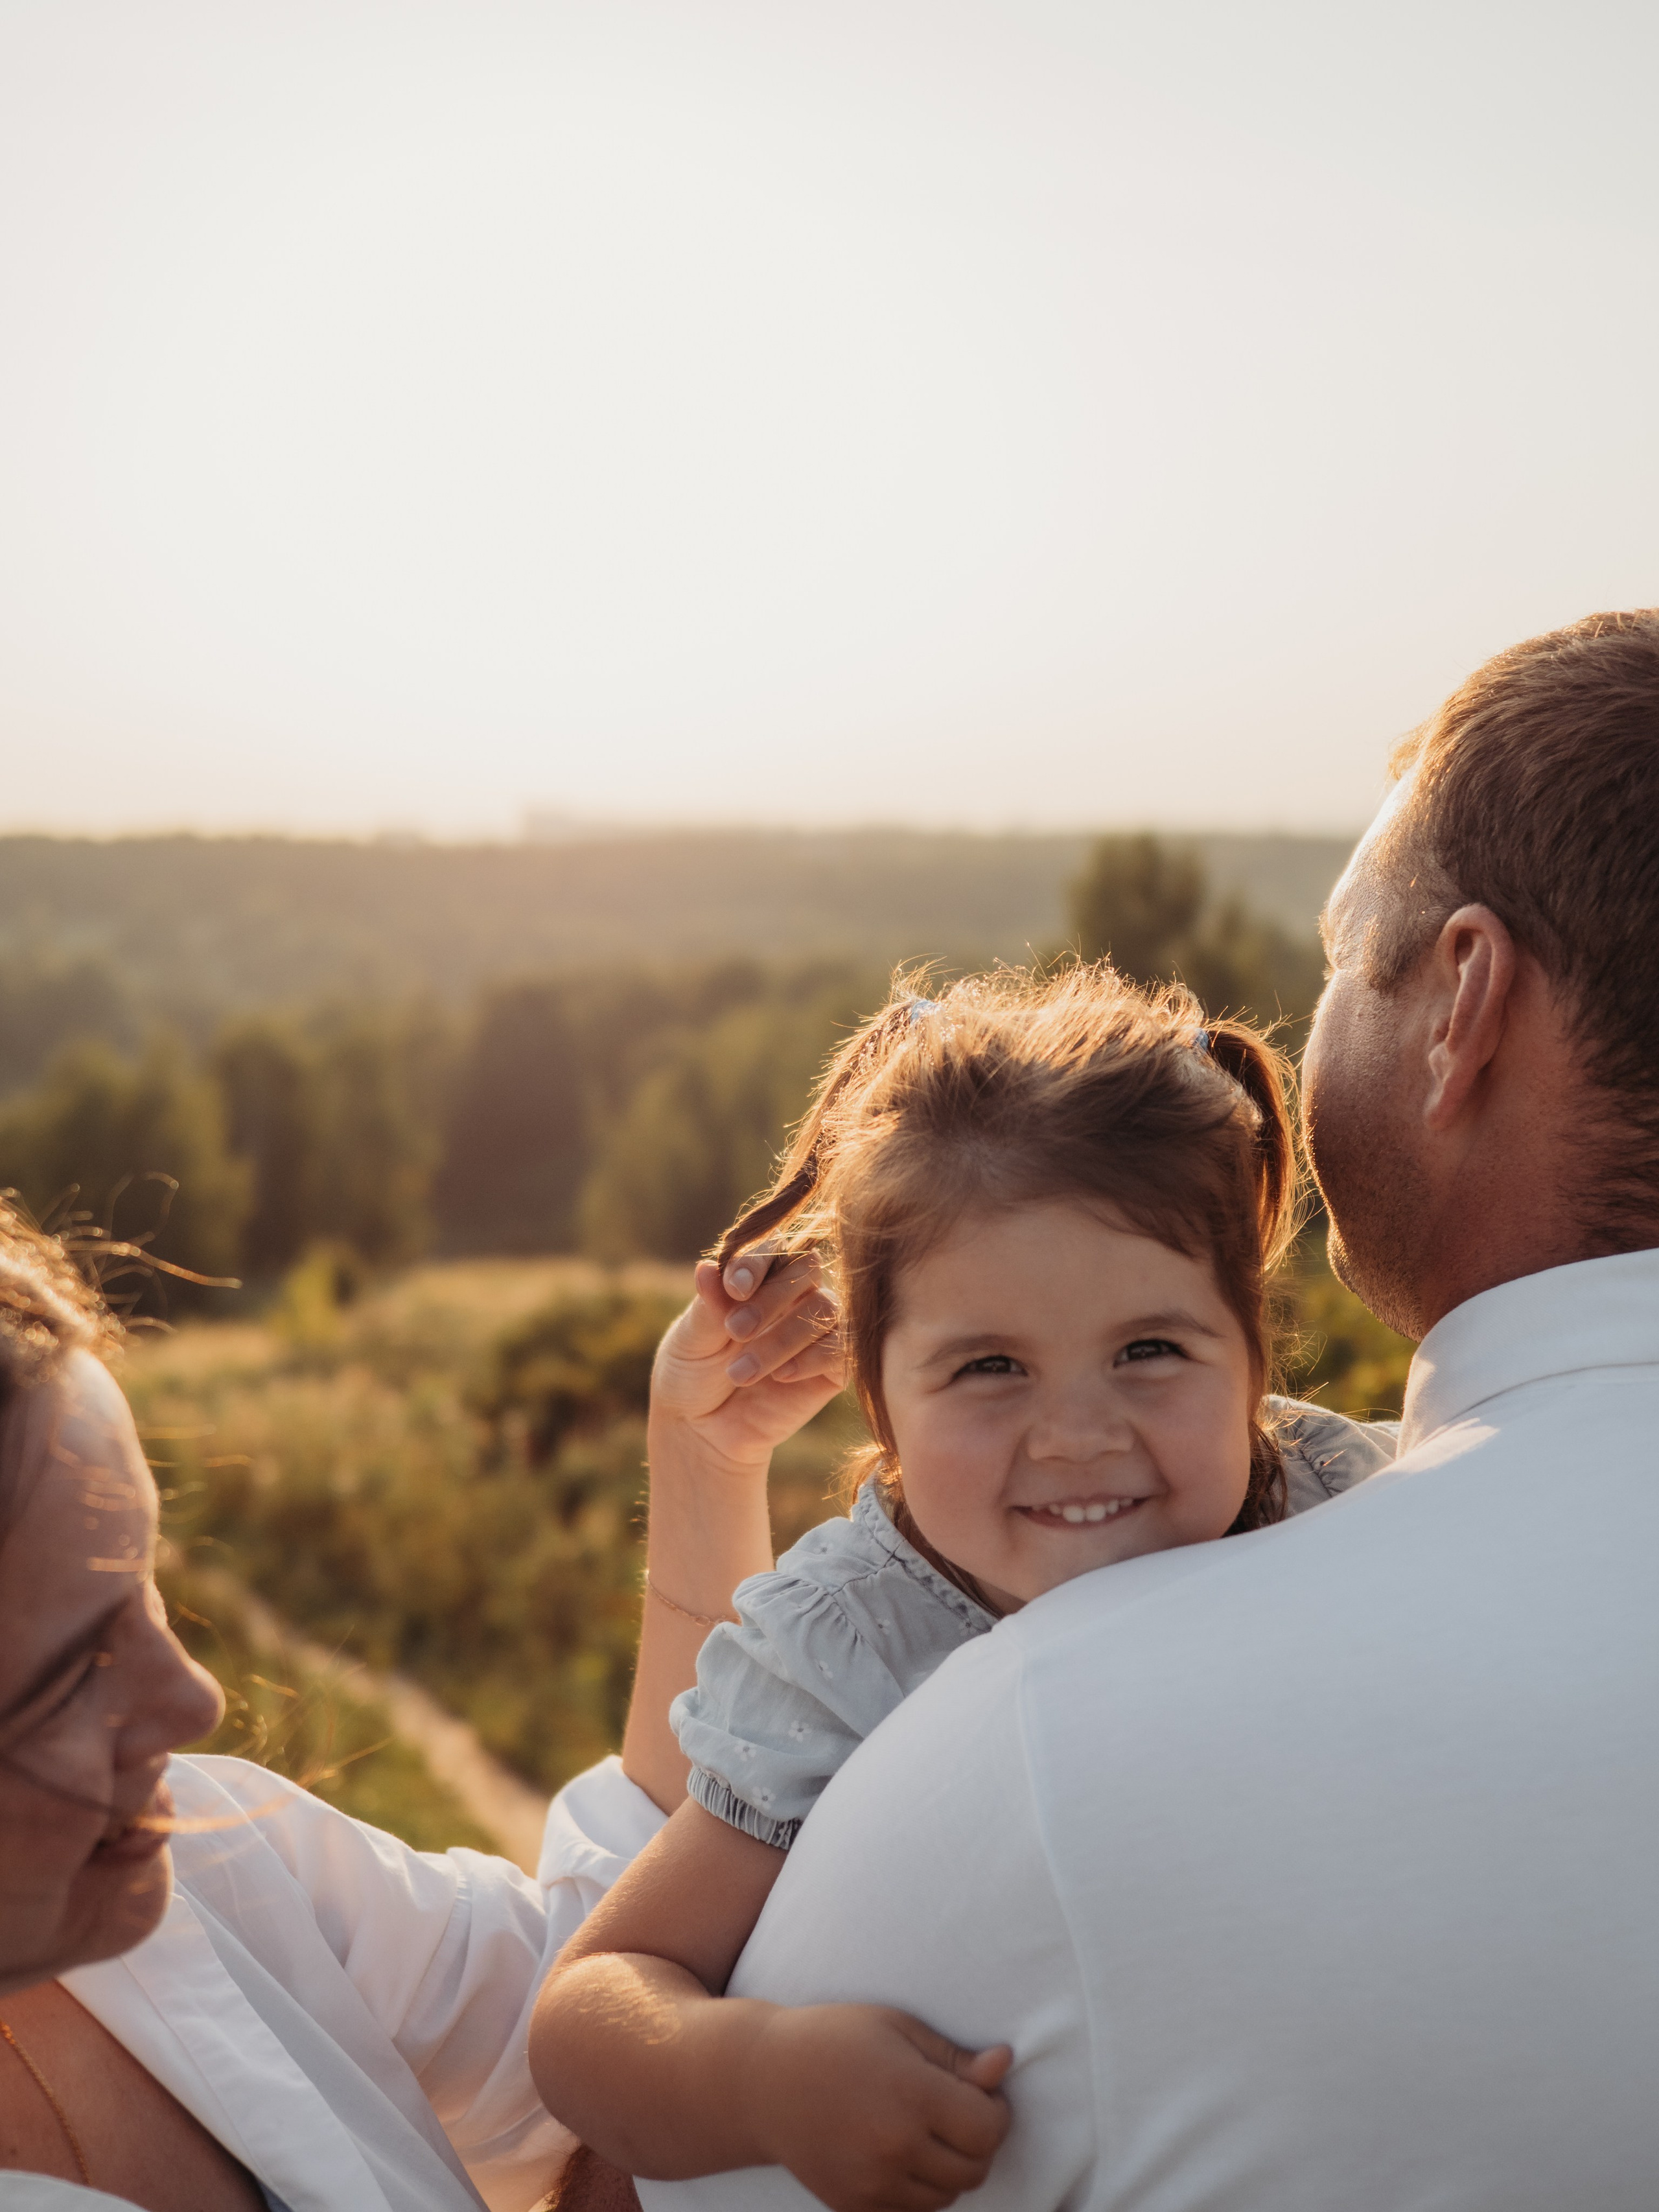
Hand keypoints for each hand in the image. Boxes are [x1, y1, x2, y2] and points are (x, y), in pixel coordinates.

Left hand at [650, 1252, 843, 1478]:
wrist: (703, 1430)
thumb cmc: (691, 1374)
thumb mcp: (690, 1339)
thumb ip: (708, 1307)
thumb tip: (706, 1268)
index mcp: (757, 1278)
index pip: (771, 1250)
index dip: (757, 1263)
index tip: (734, 1288)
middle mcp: (792, 1295)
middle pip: (806, 1269)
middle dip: (772, 1297)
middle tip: (735, 1330)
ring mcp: (815, 1329)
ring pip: (824, 1308)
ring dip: (783, 1337)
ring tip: (740, 1371)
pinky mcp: (833, 1367)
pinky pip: (844, 1348)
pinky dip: (814, 1357)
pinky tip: (781, 1376)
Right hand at [753, 2003, 1012, 2211]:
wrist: (763, 2080)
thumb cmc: (835, 2039)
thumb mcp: (897, 2028)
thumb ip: (954, 2057)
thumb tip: (1005, 2065)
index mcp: (911, 2094)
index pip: (988, 2127)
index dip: (996, 2110)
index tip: (983, 2093)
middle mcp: (894, 2146)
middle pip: (974, 2167)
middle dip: (979, 2141)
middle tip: (959, 2111)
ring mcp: (872, 2183)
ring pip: (947, 2196)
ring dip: (951, 2168)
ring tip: (929, 2131)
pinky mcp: (853, 2206)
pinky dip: (920, 2190)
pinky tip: (902, 2153)